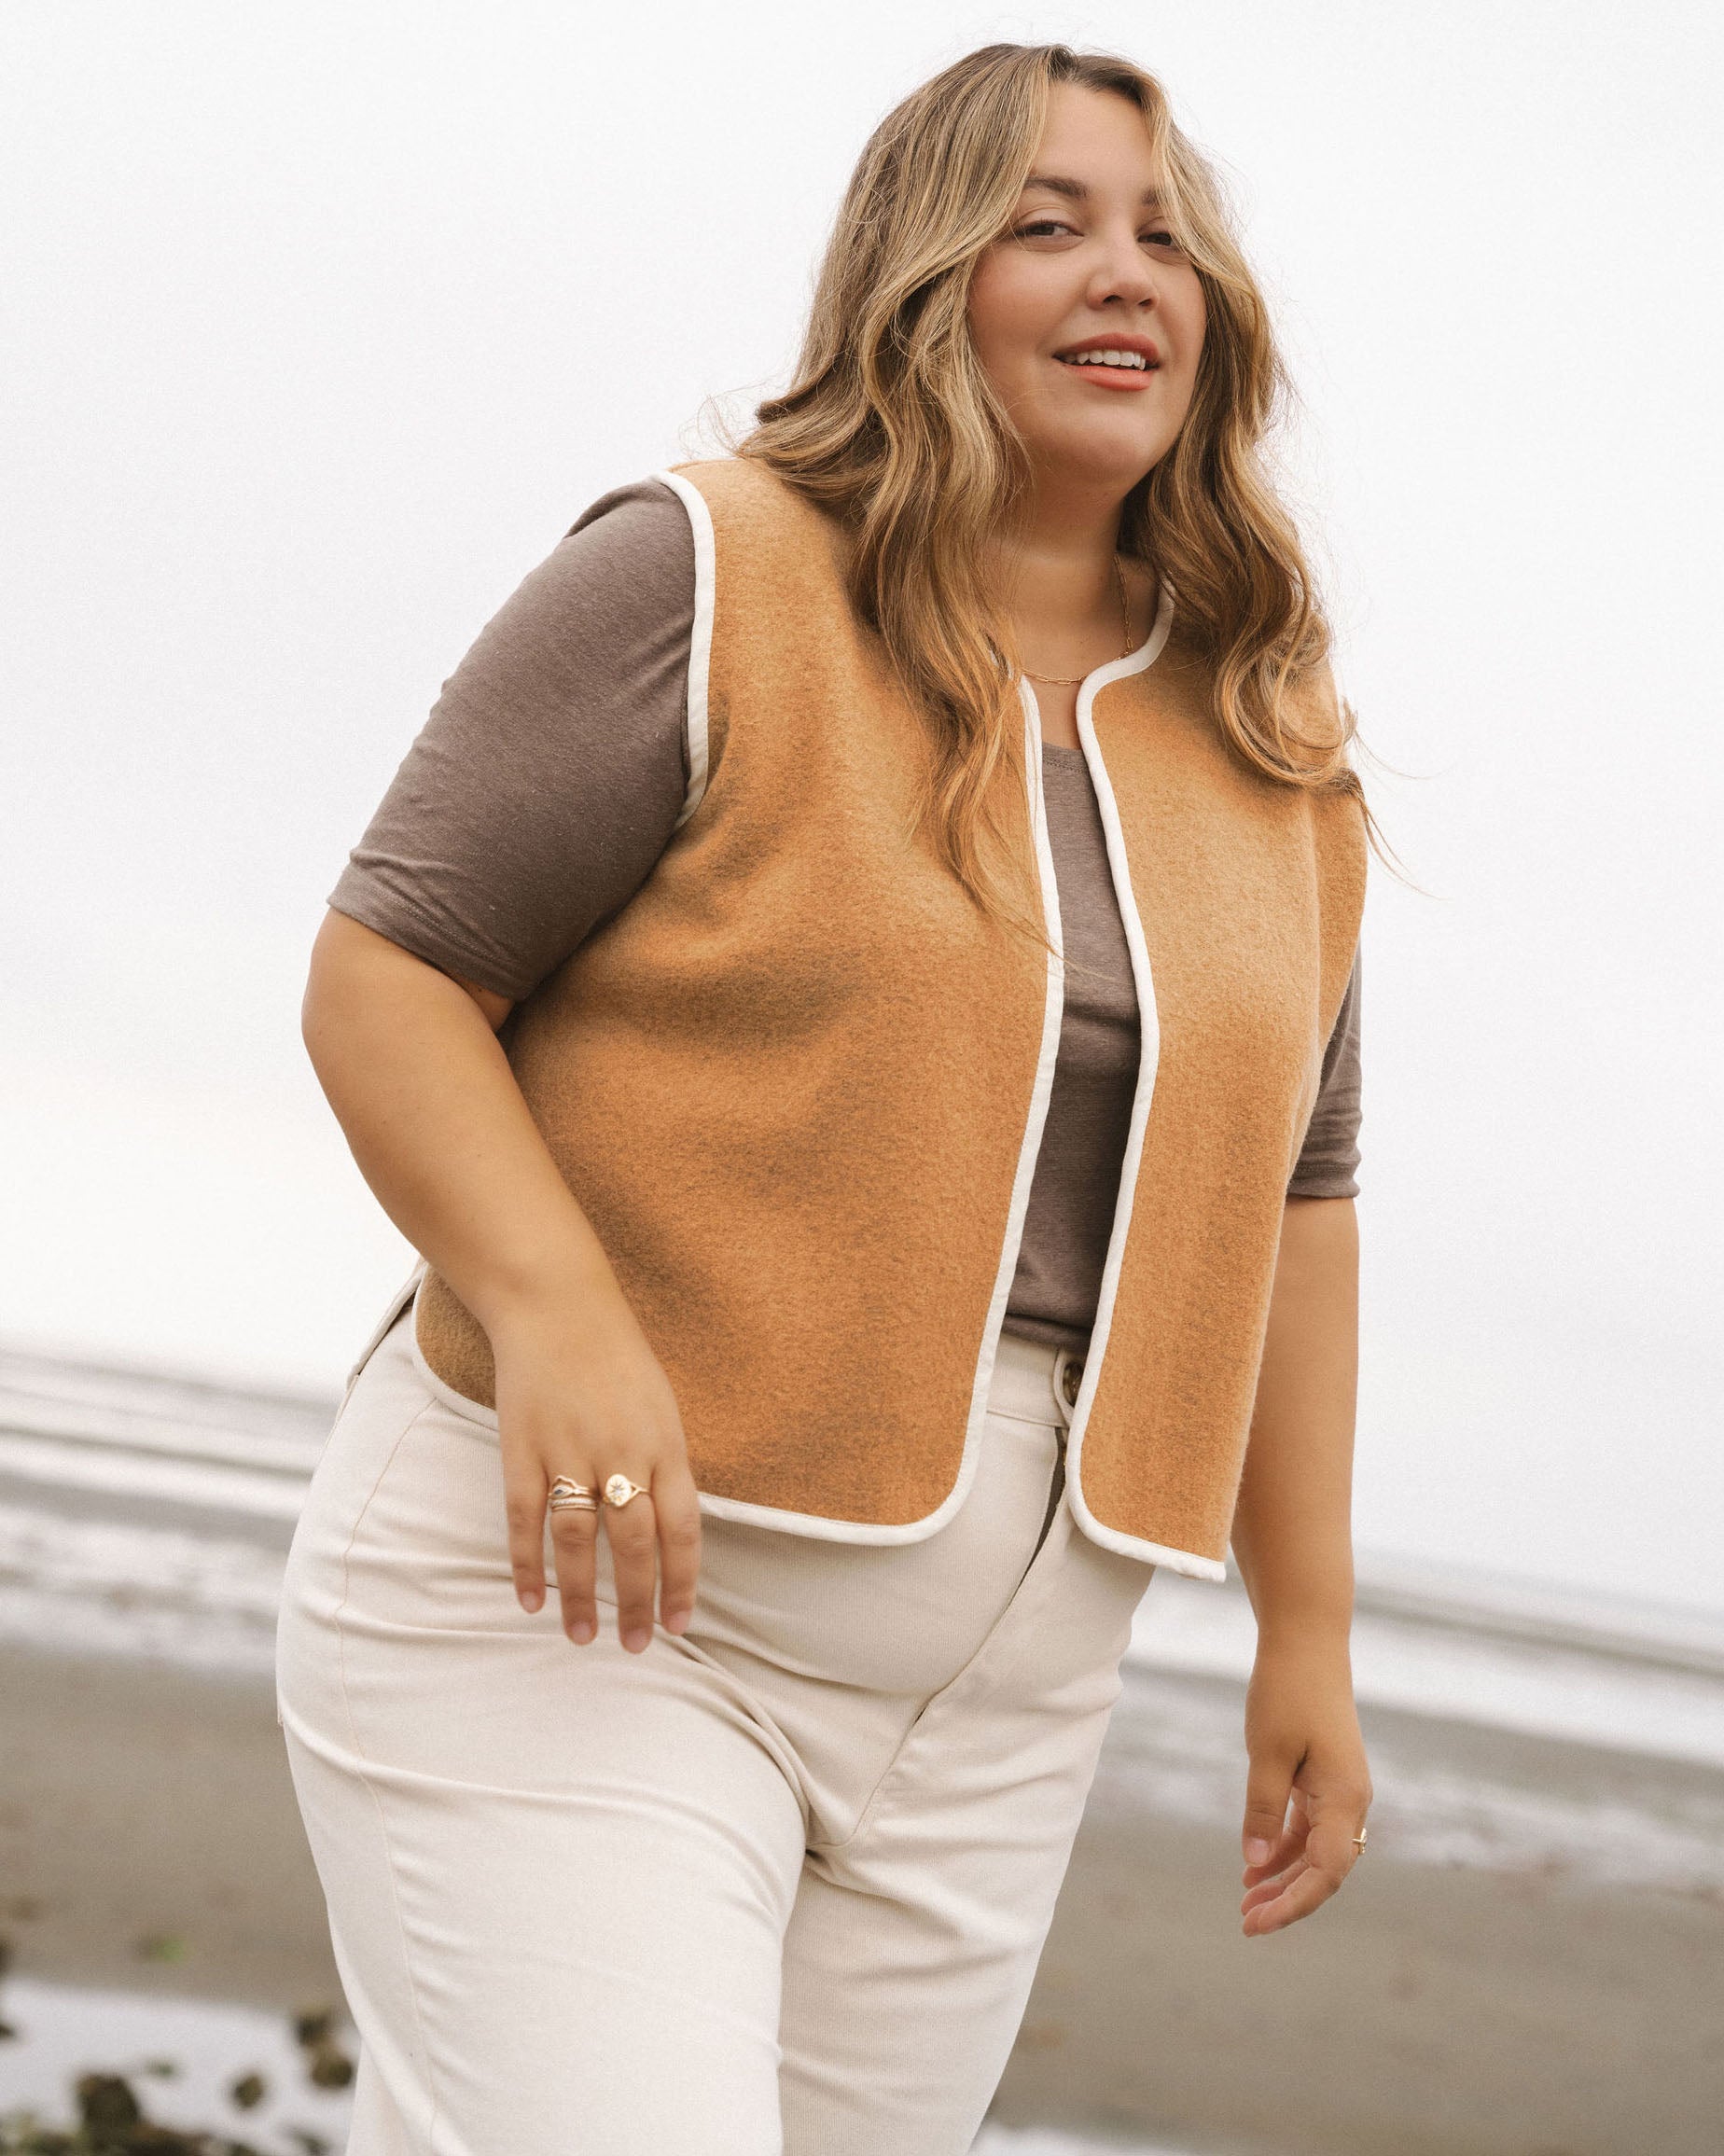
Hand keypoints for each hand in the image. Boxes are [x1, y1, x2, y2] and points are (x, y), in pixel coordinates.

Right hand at [489, 1281, 701, 1654]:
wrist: (557, 1306)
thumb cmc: (617, 1358)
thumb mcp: (662, 1407)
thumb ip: (667, 1465)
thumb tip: (671, 1531)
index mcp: (665, 1443)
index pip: (682, 1528)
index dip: (683, 1581)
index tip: (682, 1623)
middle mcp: (621, 1452)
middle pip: (634, 1543)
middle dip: (637, 1602)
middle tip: (637, 1645)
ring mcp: (568, 1451)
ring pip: (578, 1541)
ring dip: (582, 1595)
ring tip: (583, 1637)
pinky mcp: (522, 1448)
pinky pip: (525, 1519)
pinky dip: (526, 1564)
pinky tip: (532, 1601)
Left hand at [1237, 1636, 1372, 1935]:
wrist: (1307, 1642)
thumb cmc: (1287, 1692)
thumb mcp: (1267, 1753)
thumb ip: (1263, 1810)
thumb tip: (1256, 1862)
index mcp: (1343, 1799)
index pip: (1325, 1873)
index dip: (1292, 1905)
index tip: (1255, 1923)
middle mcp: (1351, 1800)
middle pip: (1324, 1869)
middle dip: (1287, 1898)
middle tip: (1245, 1920)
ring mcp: (1341, 1789)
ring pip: (1316, 1850)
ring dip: (1284, 1875)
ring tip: (1246, 1897)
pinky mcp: (1328, 1777)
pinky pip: (1310, 1826)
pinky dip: (1285, 1846)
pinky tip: (1256, 1861)